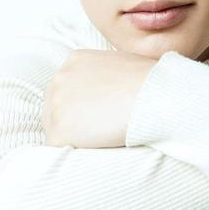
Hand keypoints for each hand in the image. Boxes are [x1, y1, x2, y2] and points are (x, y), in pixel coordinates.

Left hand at [41, 49, 158, 148]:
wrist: (153, 96)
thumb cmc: (149, 81)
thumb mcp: (122, 62)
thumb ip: (104, 72)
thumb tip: (108, 86)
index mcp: (75, 60)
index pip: (68, 86)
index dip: (82, 102)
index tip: (98, 110)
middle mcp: (60, 78)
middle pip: (56, 105)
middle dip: (74, 117)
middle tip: (99, 126)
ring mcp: (56, 104)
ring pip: (55, 127)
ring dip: (74, 134)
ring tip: (101, 134)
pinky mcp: (58, 131)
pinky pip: (61, 148)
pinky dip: (76, 149)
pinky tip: (97, 144)